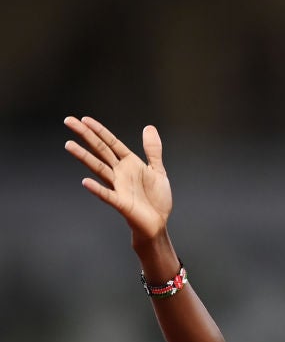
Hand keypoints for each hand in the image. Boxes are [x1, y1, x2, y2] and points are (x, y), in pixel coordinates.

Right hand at [64, 117, 171, 240]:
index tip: (84, 119)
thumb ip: (153, 150)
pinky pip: (107, 195)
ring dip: (84, 157)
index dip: (99, 131)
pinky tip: (85, 181)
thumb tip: (149, 127)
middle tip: (69, 121)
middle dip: (86, 136)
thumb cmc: (156, 198)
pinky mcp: (121, 203)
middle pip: (100, 151)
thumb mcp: (158, 170)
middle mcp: (120, 173)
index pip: (111, 143)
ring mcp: (118, 187)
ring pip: (99, 168)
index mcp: (129, 164)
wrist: (158, 223)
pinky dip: (96, 189)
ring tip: (69, 145)